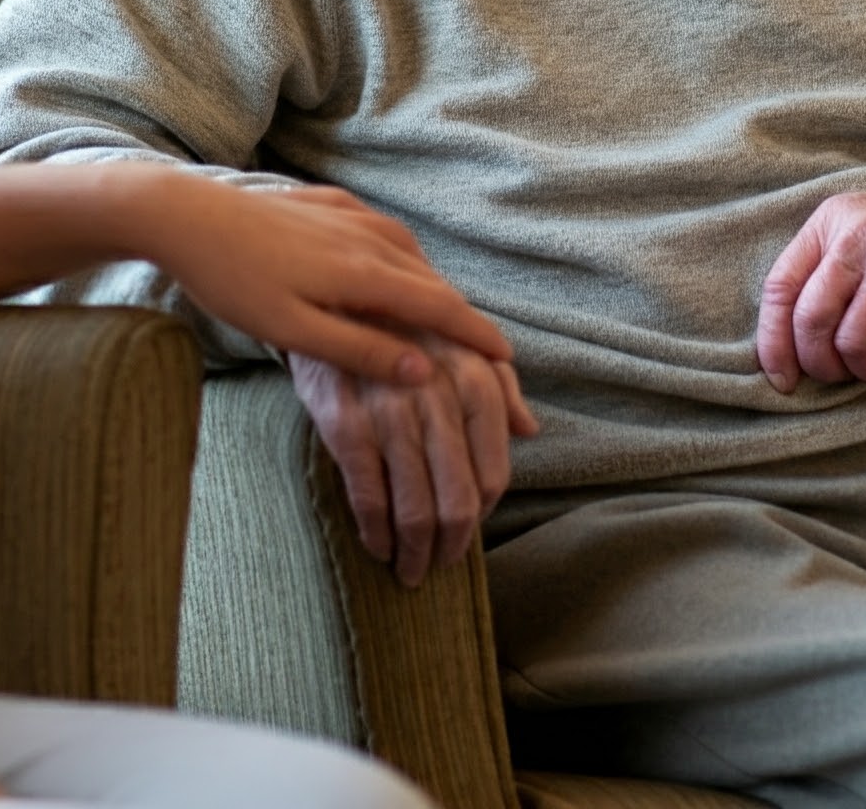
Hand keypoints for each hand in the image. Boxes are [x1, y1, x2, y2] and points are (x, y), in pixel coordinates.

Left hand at [149, 173, 515, 386]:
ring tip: (449, 321)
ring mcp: (347, 213)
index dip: (478, 337)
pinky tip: (395, 271)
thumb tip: (424, 372)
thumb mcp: (294, 332)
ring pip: (410, 255)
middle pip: (432, 281)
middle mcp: (367, 236)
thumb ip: (360, 351)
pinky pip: (383, 234)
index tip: (509, 363)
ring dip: (434, 288)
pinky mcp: (326, 201)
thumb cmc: (232, 282)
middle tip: (488, 355)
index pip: (440, 309)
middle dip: (463, 318)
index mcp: (364, 272)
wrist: (184, 213)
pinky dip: (403, 260)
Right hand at [289, 339, 538, 586]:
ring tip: (410, 569)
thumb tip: (529, 431)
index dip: (483, 515)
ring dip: (413, 552)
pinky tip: (378, 545)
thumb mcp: (463, 342)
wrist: (336, 297)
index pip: (493, 475)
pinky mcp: (344, 422)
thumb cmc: (410, 328)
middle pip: (456, 502)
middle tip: (440, 566)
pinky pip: (367, 496)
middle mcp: (437, 396)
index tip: (466, 530)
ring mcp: (388, 410)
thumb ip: (502, 385)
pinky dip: (375, 532)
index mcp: (475, 378)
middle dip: (450, 547)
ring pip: (413, 508)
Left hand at [757, 168, 865, 393]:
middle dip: (820, 364)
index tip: (781, 377)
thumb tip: (789, 337)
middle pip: (811, 322)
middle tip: (838, 371)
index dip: (772, 342)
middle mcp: (859, 242)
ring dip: (865, 370)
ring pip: (854, 346)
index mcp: (831, 222)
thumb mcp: (861, 222)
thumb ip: (825, 265)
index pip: (780, 289)